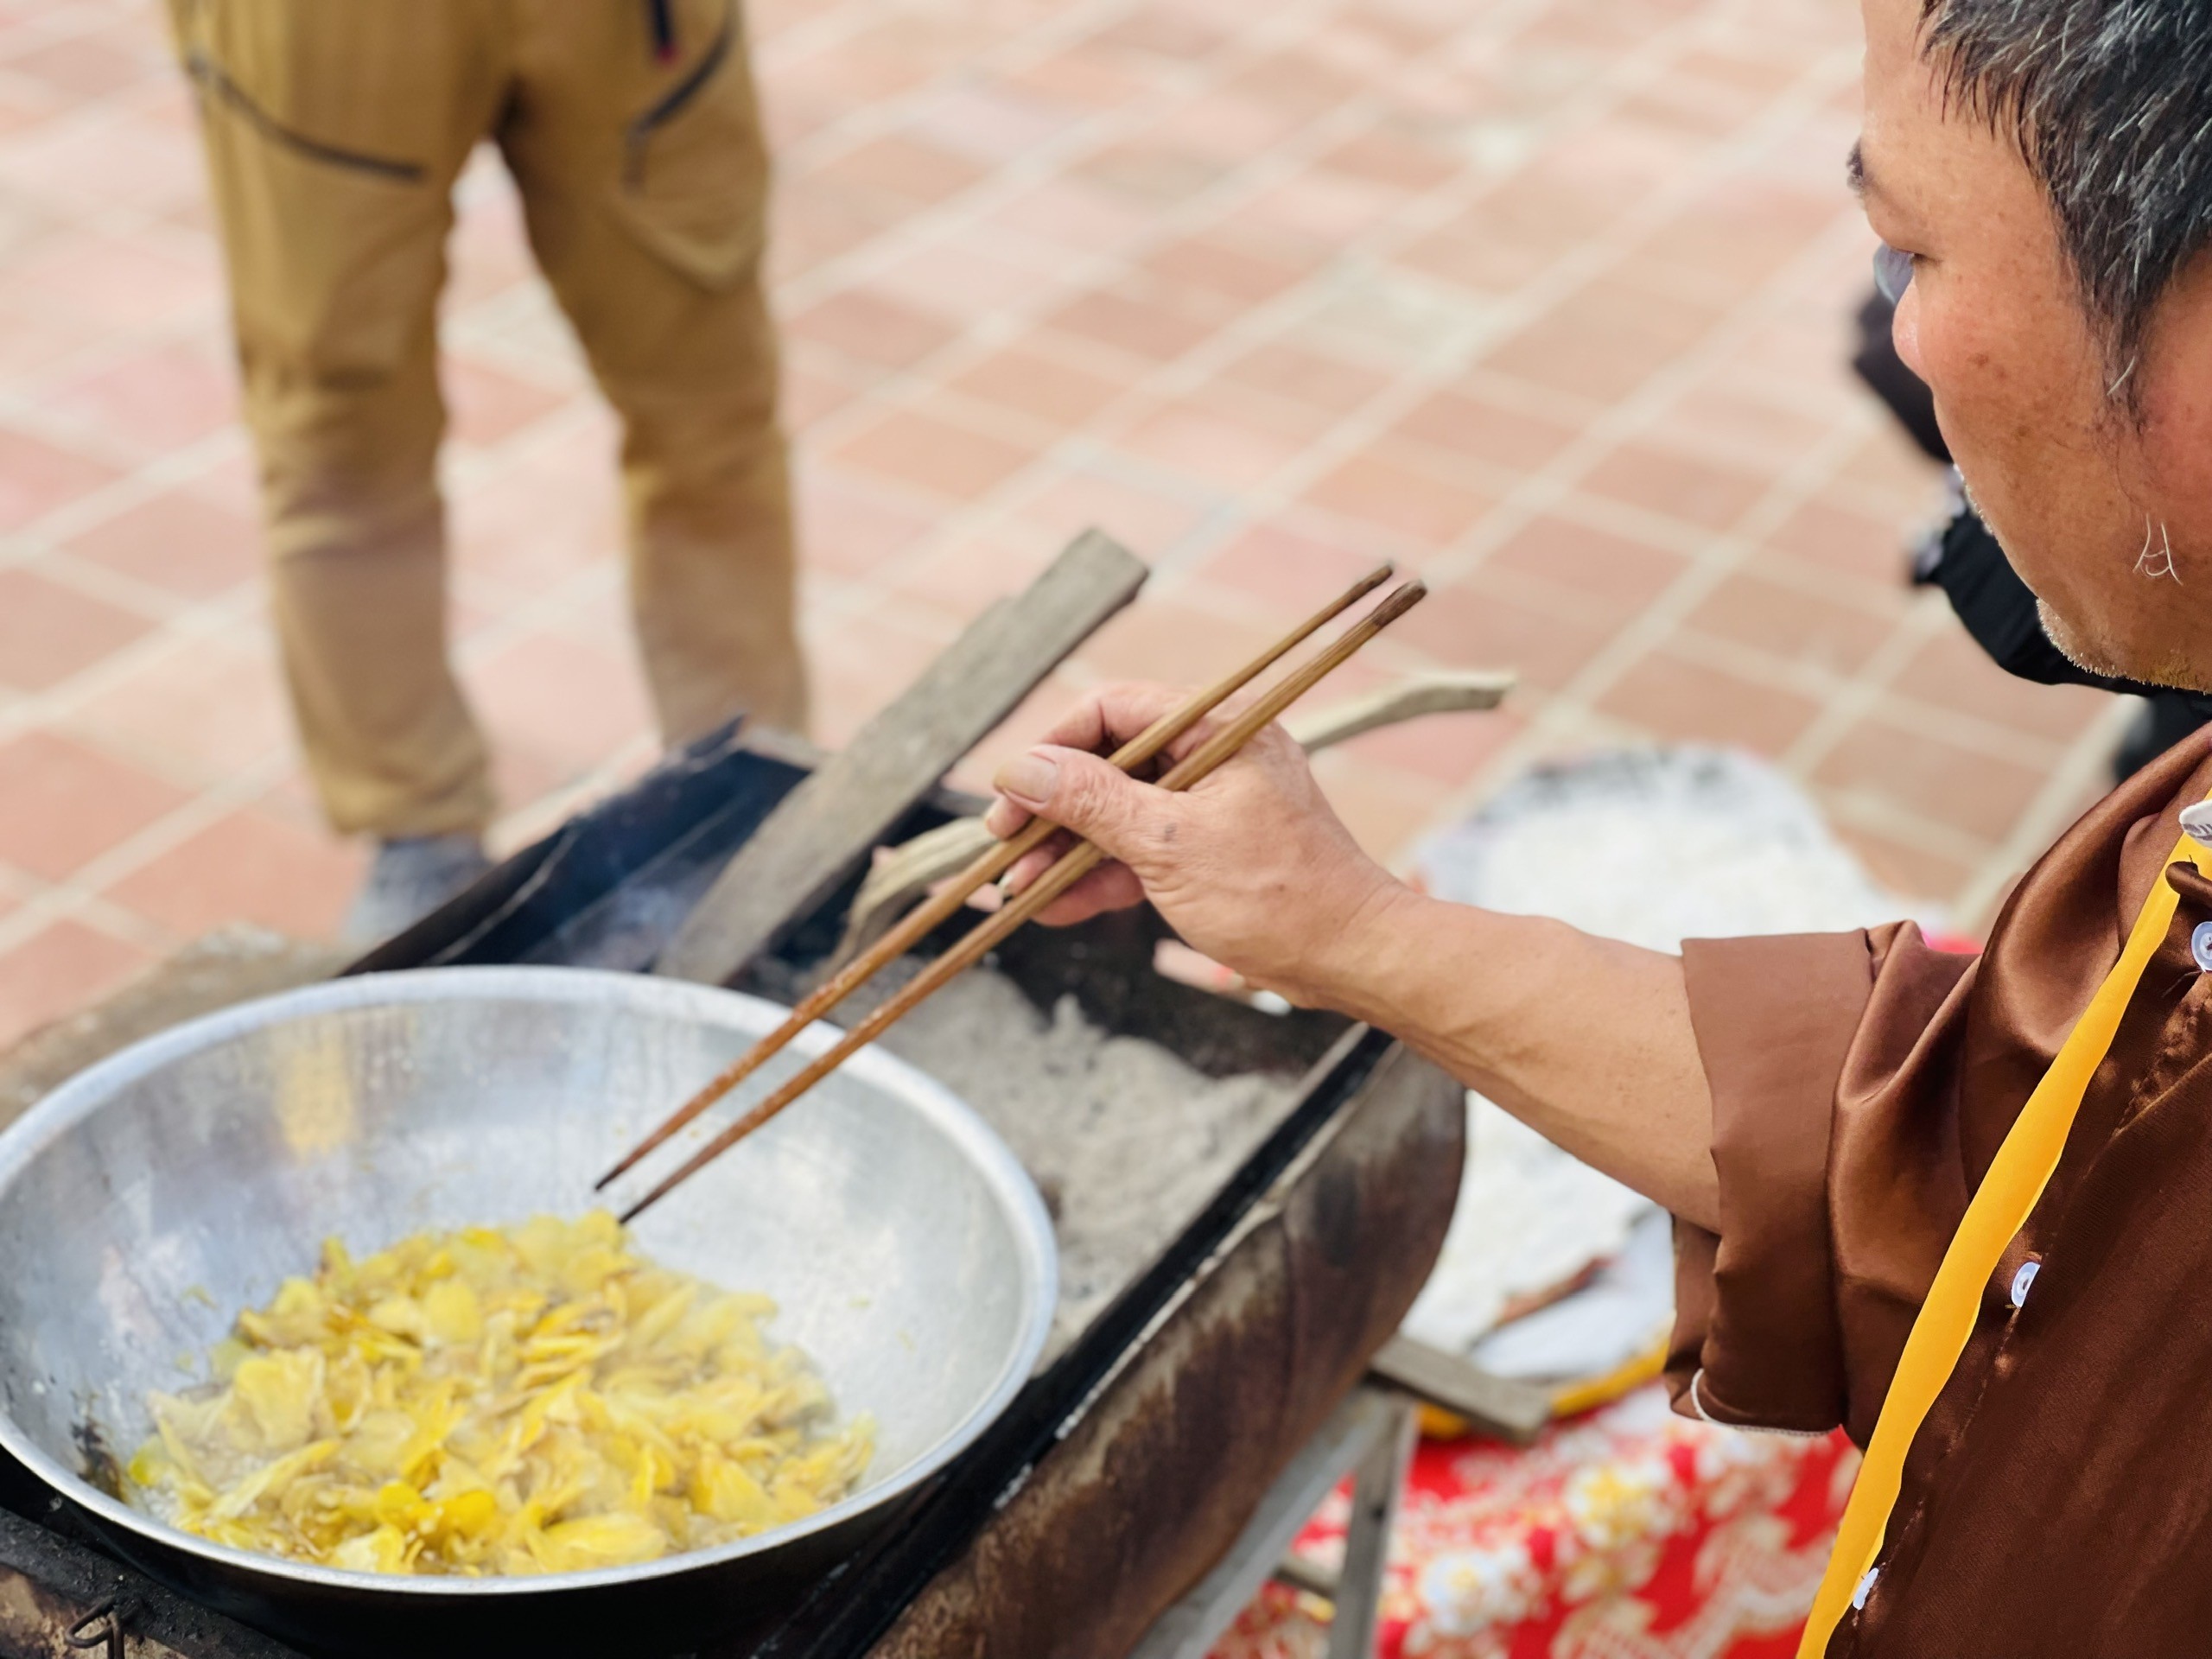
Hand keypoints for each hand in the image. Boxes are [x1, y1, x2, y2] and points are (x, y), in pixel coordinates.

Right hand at [983, 682, 1415, 1008]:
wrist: (1351, 958)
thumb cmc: (1276, 895)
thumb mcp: (1168, 844)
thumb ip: (1091, 801)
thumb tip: (1020, 770)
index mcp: (1218, 728)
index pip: (1112, 710)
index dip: (1053, 748)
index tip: (1010, 792)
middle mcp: (1214, 754)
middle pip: (1109, 764)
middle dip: (1053, 810)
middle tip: (1003, 846)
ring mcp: (1212, 803)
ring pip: (1120, 813)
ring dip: (1069, 851)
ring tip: (1017, 889)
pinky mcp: (1211, 848)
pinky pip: (1142, 849)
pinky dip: (1103, 875)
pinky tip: (1055, 906)